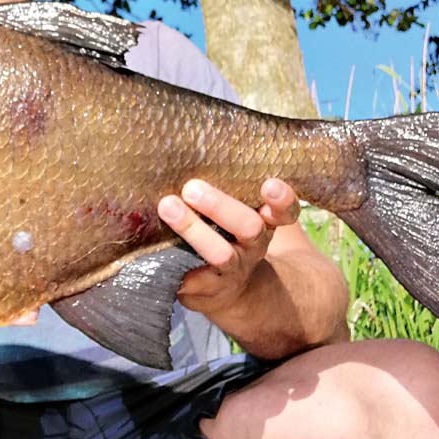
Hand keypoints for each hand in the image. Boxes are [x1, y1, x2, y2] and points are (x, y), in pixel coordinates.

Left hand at [157, 178, 299, 315]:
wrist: (234, 289)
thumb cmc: (230, 233)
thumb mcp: (239, 210)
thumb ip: (228, 186)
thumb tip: (185, 149)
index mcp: (266, 221)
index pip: (285, 209)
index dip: (281, 198)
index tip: (269, 185)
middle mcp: (254, 245)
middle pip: (249, 226)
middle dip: (220, 206)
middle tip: (191, 188)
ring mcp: (234, 269)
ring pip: (221, 254)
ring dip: (193, 230)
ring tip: (167, 207)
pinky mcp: (210, 289)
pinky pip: (192, 280)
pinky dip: (174, 266)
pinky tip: (154, 256)